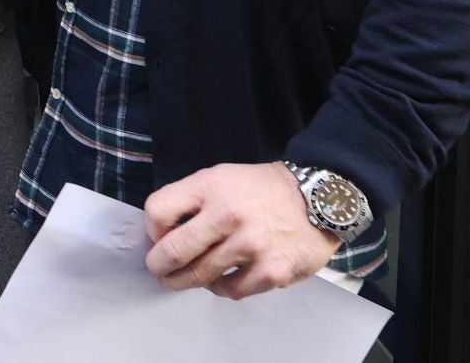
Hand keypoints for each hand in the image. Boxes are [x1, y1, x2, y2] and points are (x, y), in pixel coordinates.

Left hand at [142, 162, 340, 299]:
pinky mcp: (272, 271)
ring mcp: (251, 246)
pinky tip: (221, 280)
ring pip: (199, 276)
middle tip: (159, 270)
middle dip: (158, 266)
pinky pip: (231, 290)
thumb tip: (161, 234)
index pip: (157, 211)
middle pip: (173, 252)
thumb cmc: (261, 190)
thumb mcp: (220, 178)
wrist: (318, 198)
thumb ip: (189, 200)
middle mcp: (229, 215)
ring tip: (184, 278)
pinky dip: (221, 288)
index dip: (151, 229)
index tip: (158, 237)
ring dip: (186, 281)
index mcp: (211, 186)